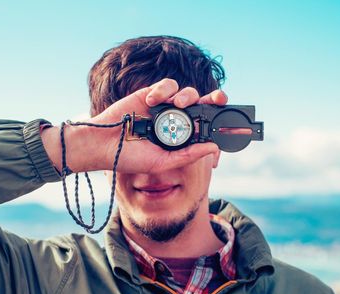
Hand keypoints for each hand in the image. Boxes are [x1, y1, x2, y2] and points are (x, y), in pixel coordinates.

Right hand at [42, 78, 227, 173]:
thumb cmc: (130, 157)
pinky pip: (168, 86)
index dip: (219, 124)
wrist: (103, 144)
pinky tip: (153, 101)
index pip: (205, 128)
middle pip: (202, 106)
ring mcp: (163, 107)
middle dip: (214, 101)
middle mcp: (175, 121)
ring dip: (188, 97)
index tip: (236, 125)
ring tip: (178, 105)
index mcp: (180, 137)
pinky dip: (165, 90)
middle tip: (221, 99)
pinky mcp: (151, 94)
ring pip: (188, 94)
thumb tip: (214, 148)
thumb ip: (188, 155)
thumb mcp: (163, 161)